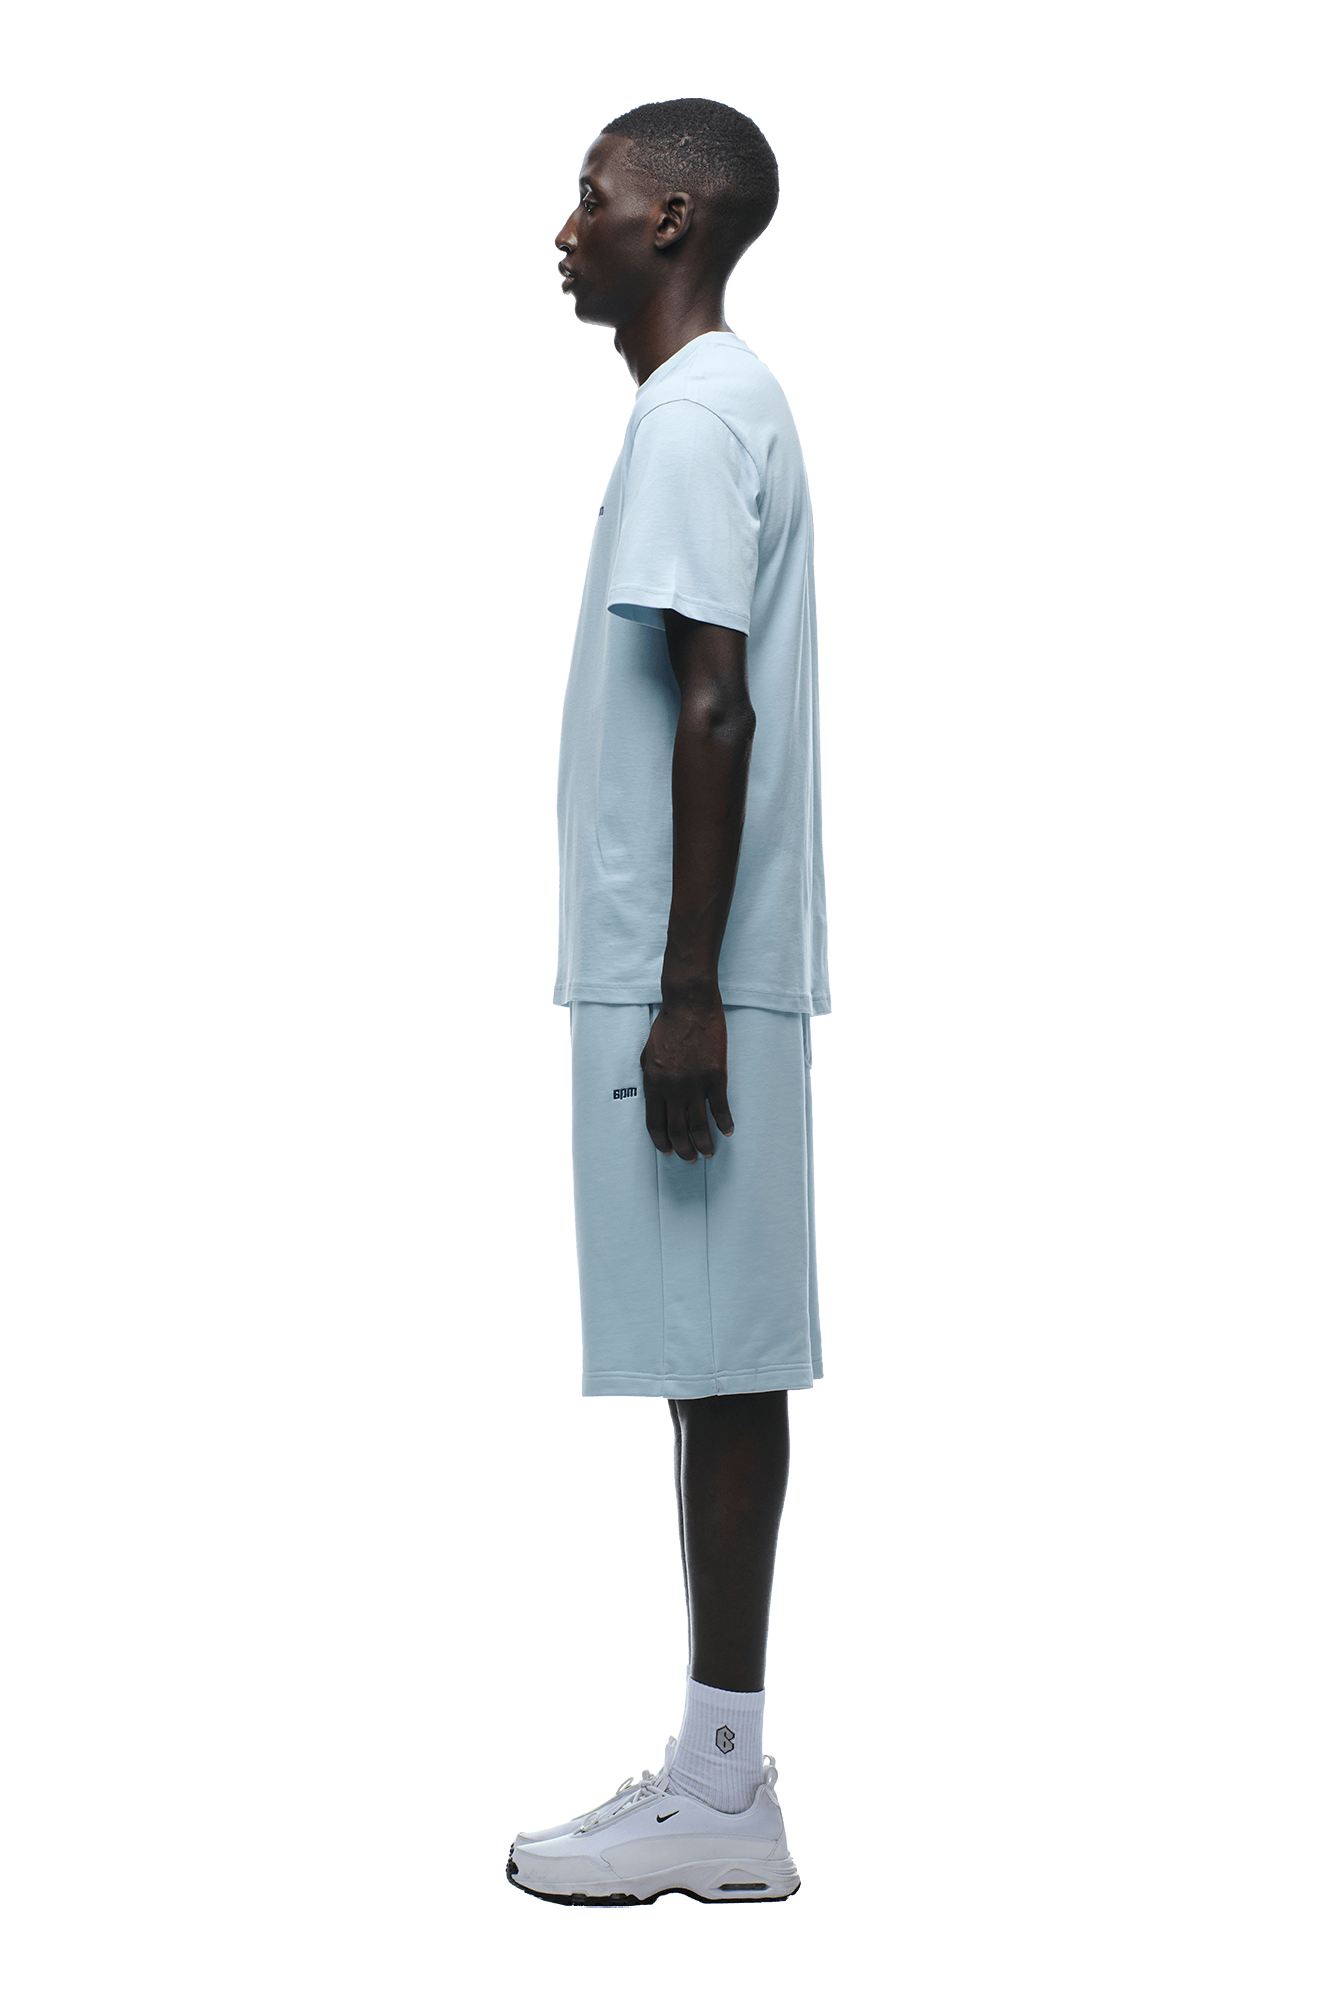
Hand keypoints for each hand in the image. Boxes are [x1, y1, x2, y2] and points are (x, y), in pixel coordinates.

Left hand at [640, 995, 735, 1160]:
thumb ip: (648, 1075)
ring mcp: (695, 1084)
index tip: (667, 1151)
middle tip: (690, 1159)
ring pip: (699, 1125)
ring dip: (704, 1143)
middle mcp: (672, 1088)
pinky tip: (727, 1132)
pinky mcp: (715, 1076)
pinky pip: (720, 1108)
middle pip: (677, 1130)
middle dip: (683, 1149)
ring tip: (708, 1153)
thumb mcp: (647, 1051)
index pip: (654, 1123)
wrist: (689, 1004)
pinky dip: (724, 1123)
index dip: (661, 1142)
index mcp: (653, 1083)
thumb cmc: (667, 1025)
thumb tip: (651, 1094)